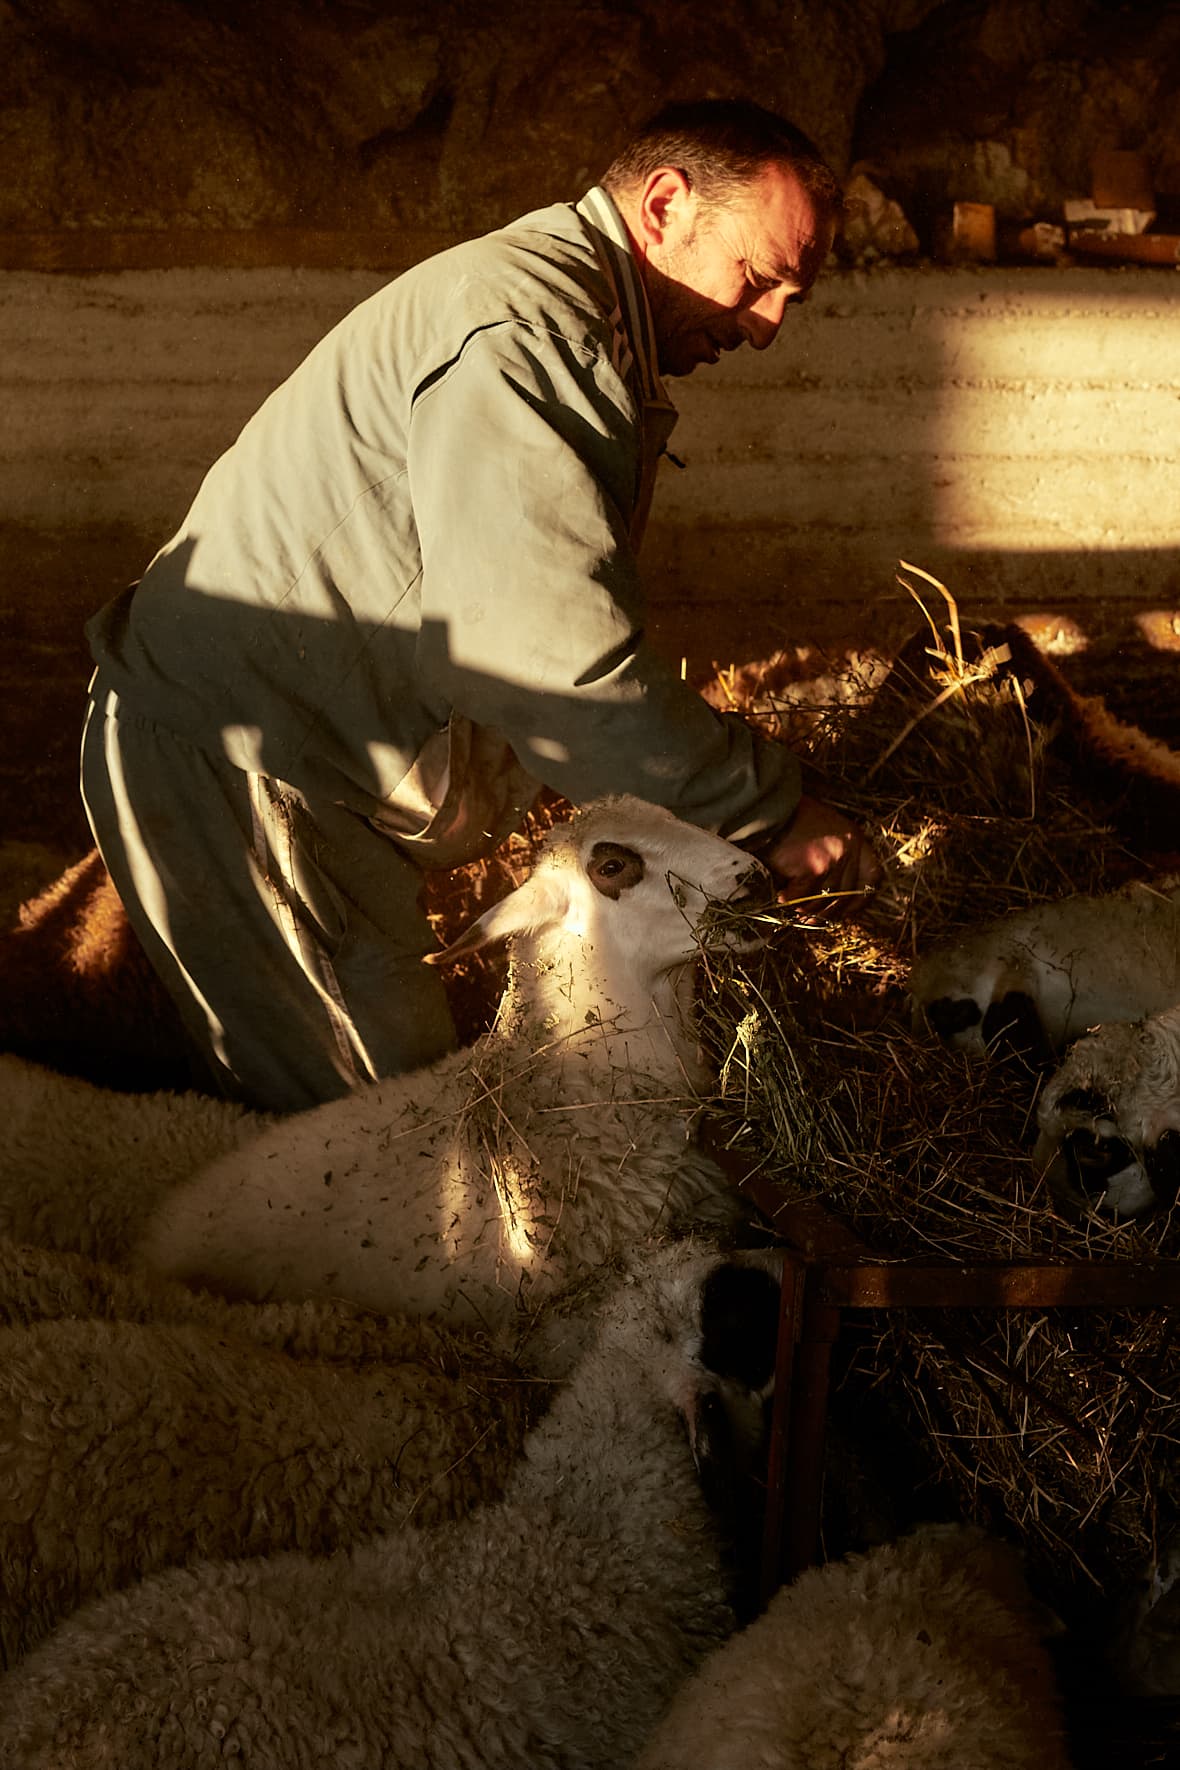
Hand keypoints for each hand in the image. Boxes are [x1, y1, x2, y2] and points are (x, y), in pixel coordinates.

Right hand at [761, 794, 881, 919]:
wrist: (768, 809)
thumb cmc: (791, 819)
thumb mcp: (825, 830)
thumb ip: (836, 855)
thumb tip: (833, 893)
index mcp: (855, 838)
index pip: (872, 876)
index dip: (861, 898)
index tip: (848, 910)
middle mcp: (849, 849)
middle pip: (845, 894)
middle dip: (827, 912)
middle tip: (810, 918)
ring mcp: (833, 860)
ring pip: (823, 900)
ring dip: (805, 907)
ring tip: (792, 904)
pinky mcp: (814, 868)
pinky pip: (803, 896)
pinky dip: (789, 899)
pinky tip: (780, 894)